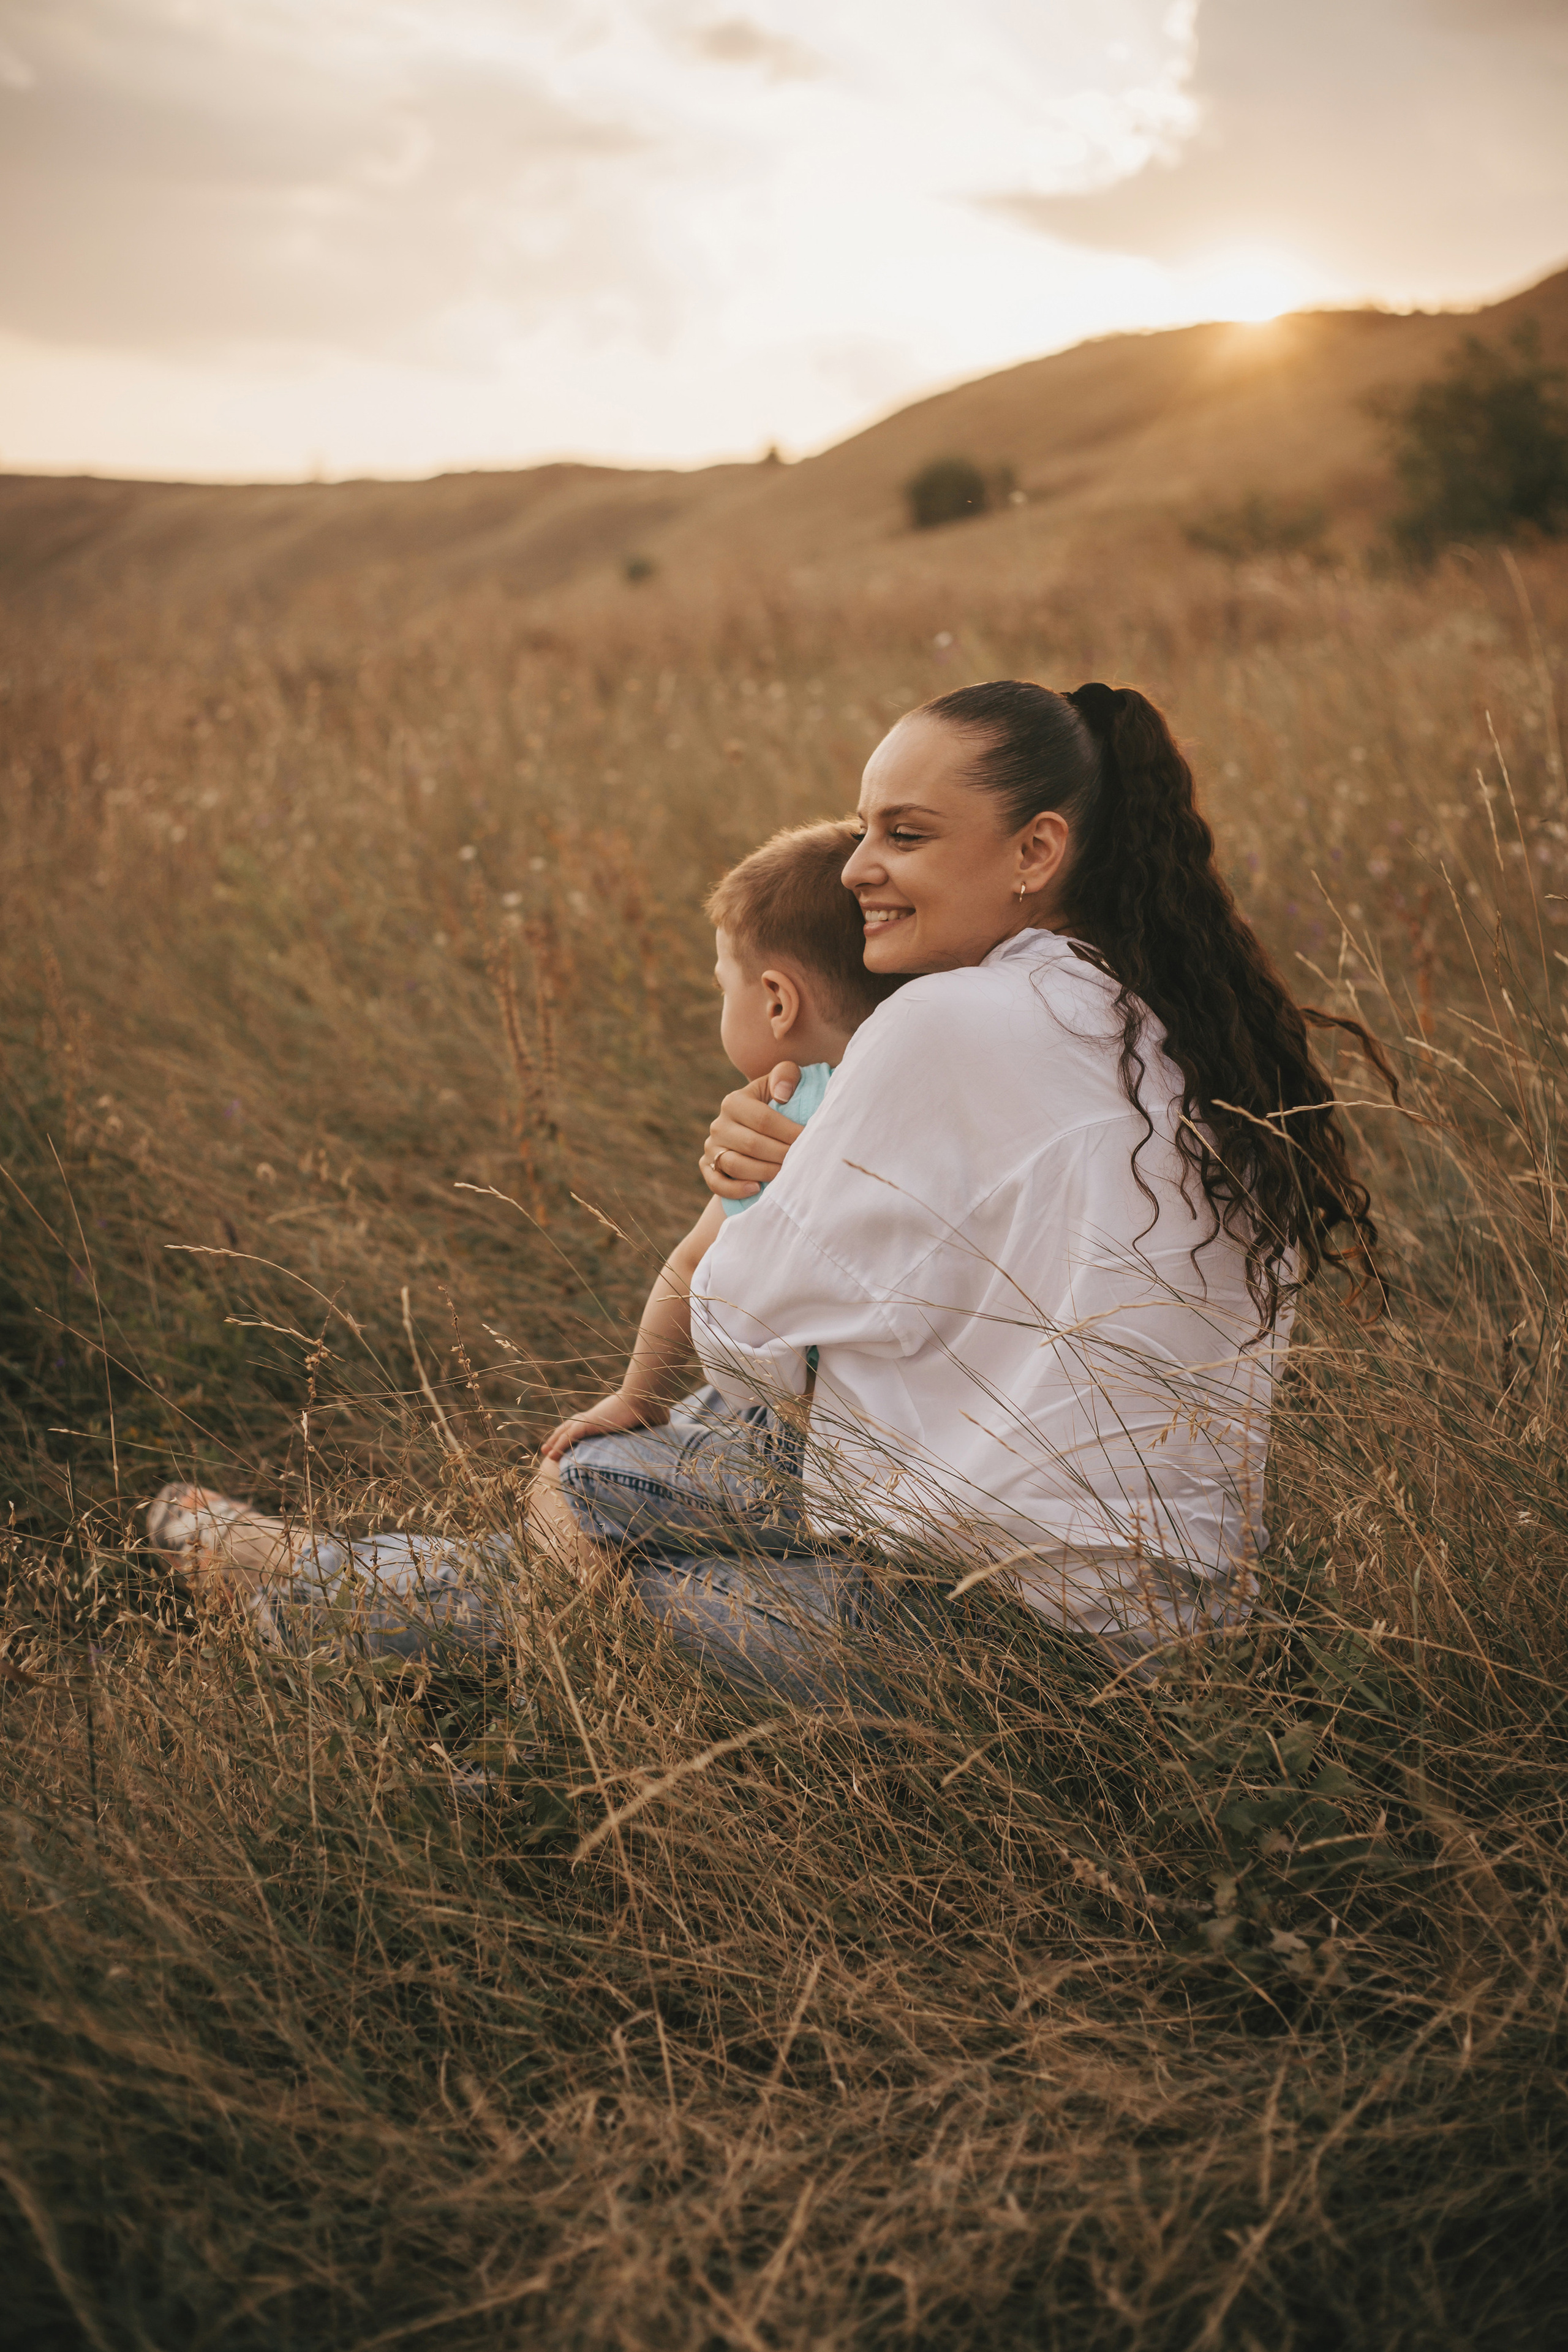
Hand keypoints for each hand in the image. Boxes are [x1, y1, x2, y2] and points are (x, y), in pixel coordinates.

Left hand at [537, 1392, 667, 1462]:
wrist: (645, 1398)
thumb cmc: (651, 1407)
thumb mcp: (649, 1422)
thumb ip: (650, 1429)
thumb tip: (666, 1432)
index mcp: (605, 1415)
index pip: (585, 1423)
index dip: (574, 1431)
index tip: (568, 1439)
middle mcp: (595, 1416)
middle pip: (570, 1426)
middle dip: (558, 1437)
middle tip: (548, 1449)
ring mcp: (591, 1419)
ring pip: (566, 1431)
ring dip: (554, 1442)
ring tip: (545, 1454)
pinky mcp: (589, 1423)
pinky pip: (569, 1437)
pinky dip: (559, 1445)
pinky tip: (551, 1455)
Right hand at [700, 1064, 802, 1198]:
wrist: (755, 1126)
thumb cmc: (776, 1103)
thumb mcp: (781, 1082)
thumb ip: (785, 1075)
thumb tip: (782, 1095)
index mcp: (734, 1101)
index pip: (764, 1119)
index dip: (790, 1132)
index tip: (811, 1141)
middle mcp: (719, 1124)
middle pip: (752, 1145)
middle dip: (782, 1155)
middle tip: (803, 1162)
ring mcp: (711, 1147)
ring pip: (735, 1165)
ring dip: (765, 1173)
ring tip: (787, 1176)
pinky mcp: (707, 1166)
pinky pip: (716, 1183)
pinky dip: (735, 1189)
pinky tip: (757, 1189)